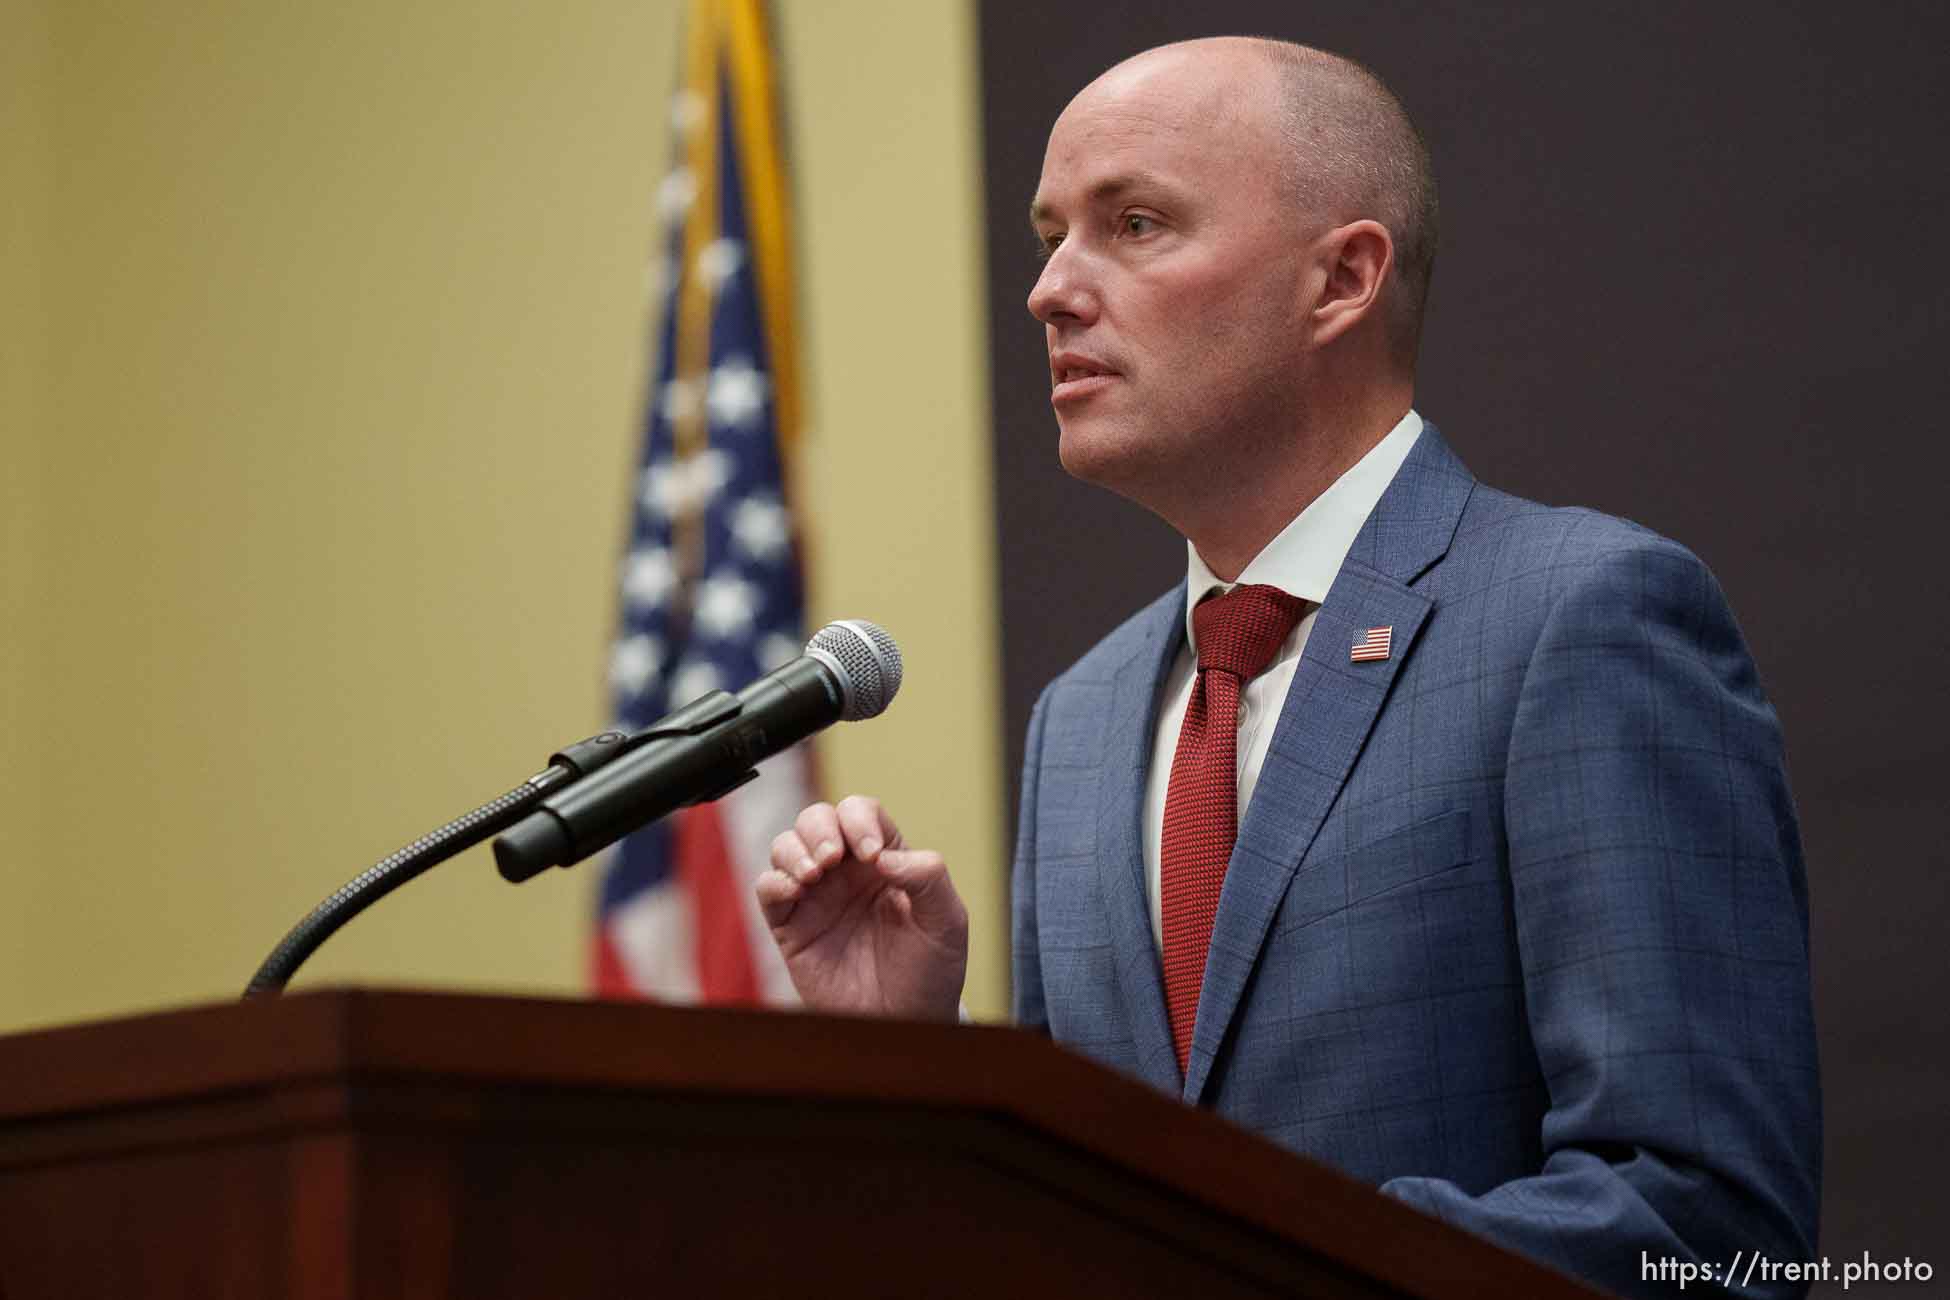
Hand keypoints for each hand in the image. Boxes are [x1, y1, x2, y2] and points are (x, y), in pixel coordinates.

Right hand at [757, 796, 967, 1020]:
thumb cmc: (930, 971)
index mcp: (884, 860)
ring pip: (786, 846)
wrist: (905, 1021)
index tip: (872, 856)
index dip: (860, 821)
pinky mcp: (791, 926)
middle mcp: (845, 872)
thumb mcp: (947, 920)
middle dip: (821, 828)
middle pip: (817, 819)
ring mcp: (816, 897)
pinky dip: (774, 880)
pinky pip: (767, 888)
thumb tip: (885, 855)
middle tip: (833, 859)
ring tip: (814, 875)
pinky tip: (795, 890)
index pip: (861, 813)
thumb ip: (928, 876)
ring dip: (795, 850)